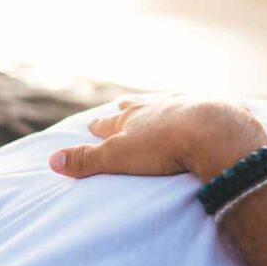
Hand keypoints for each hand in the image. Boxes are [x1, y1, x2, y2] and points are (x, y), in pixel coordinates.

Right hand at [49, 94, 266, 181]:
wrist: (213, 131)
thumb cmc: (163, 146)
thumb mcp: (117, 157)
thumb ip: (86, 160)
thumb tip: (52, 161)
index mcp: (132, 120)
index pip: (109, 124)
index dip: (99, 127)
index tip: (90, 125)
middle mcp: (157, 108)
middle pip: (137, 108)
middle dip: (126, 109)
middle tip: (120, 105)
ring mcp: (186, 107)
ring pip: (168, 105)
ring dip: (160, 108)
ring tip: (157, 107)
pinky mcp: (214, 112)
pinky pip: (201, 110)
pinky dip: (195, 112)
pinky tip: (200, 114)